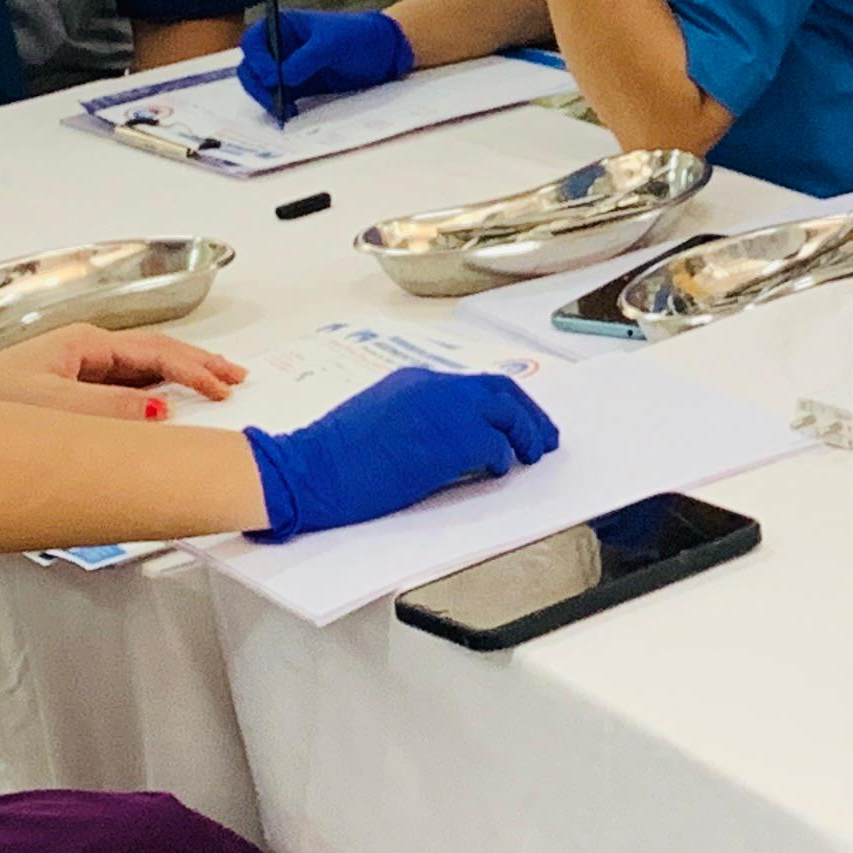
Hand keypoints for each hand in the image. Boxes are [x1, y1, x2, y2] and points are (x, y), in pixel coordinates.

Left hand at [0, 322, 249, 419]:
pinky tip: (158, 411)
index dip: (196, 369)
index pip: (156, 351)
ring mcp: (67, 375)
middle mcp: (77, 354)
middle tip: (233, 380)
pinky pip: (117, 393)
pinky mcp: (58, 399)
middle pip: (152, 355)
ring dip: (175, 381)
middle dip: (196, 366)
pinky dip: (148, 398)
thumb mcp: (56, 409)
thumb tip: (160, 410)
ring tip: (209, 389)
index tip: (225, 389)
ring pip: (136, 373)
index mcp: (82, 344)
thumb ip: (114, 410)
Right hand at [240, 5, 413, 115]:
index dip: (257, 58)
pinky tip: (291, 114)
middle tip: (274, 99)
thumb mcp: (333, 42)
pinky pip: (280, 98)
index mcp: (284, 25)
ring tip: (285, 110)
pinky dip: (280, 107)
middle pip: (252, 66)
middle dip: (257, 84)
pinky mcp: (298, 87)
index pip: (254, 40)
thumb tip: (282, 77)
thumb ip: (306, 58)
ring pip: (262, 85)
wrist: (384, 53)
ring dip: (267, 98)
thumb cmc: (359, 36)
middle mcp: (280, 46)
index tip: (271, 75)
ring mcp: (287, 68)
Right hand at [245, 367, 561, 538]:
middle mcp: (434, 386)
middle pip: (501, 390)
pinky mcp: (448, 440)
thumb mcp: (379, 421)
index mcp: (415, 381)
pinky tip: (500, 471)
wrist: (308, 468)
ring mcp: (443, 409)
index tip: (519, 422)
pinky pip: (495, 445)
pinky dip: (504, 457)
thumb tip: (452, 443)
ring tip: (533, 455)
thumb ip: (417, 420)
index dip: (504, 404)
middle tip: (545, 438)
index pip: (475, 385)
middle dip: (529, 414)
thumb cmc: (331, 458)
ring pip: (507, 411)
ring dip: (526, 433)